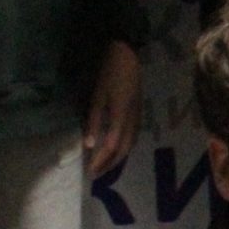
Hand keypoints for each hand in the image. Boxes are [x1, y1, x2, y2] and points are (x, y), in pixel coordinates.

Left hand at [81, 41, 140, 178]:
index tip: (90, 172)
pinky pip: (134, 136)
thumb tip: (90, 145)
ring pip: (131, 144)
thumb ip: (94, 121)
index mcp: (121, 115)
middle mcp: (132, 119)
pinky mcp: (139, 111)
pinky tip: (118, 149)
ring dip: (119, 158)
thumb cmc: (109, 73)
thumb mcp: (97, 96)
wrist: (127, 54)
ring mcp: (138, 115)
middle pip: (123, 149)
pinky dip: (125, 147)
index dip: (101, 160)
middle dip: (110, 164)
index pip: (111, 145)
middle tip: (97, 174)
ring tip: (107, 166)